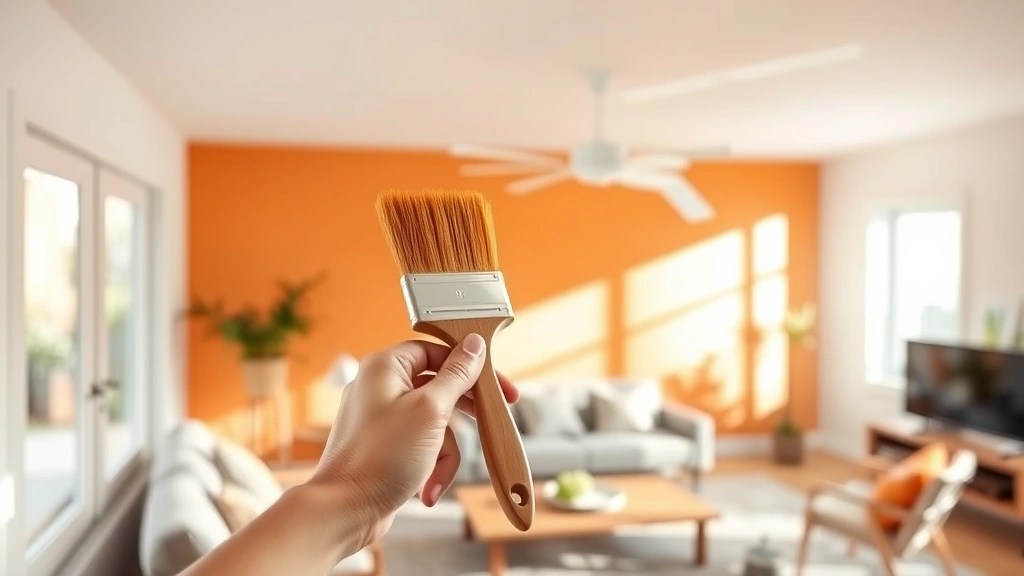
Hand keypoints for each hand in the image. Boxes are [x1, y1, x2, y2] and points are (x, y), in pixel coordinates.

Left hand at [307, 334, 518, 548]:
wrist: (345, 509)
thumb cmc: (380, 458)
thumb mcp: (431, 410)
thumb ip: (456, 375)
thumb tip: (473, 345)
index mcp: (385, 367)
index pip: (436, 351)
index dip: (469, 366)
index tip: (494, 383)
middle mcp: (380, 387)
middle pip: (440, 388)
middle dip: (461, 417)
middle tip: (488, 421)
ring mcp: (382, 417)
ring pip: (435, 422)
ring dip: (444, 452)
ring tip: (437, 473)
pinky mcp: (385, 444)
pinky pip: (422, 444)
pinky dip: (430, 464)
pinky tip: (427, 487)